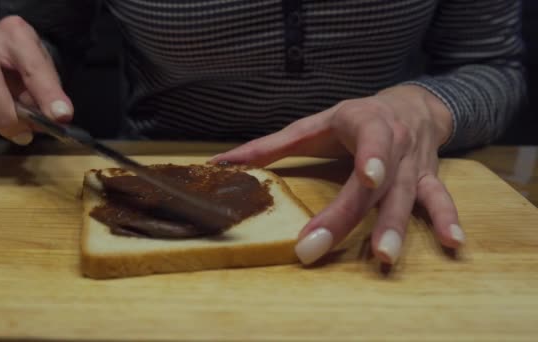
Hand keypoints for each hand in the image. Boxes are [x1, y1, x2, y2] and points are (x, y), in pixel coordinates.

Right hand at [0, 16, 72, 144]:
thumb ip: (49, 96)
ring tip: (2, 120)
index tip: (59, 118)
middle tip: (22, 134)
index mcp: (17, 34)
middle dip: (4, 114)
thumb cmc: (22, 66)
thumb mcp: (44, 75)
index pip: (32, 65)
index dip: (46, 94)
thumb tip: (57, 119)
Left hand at [212, 85, 465, 265]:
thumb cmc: (356, 117)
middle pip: (375, 185)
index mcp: (367, 123)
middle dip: (350, 217)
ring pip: (407, 198)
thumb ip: (271, 145)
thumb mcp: (315, 123)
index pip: (370, 142)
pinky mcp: (428, 179)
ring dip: (396, 228)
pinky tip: (455, 244)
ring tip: (385, 258)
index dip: (370, 159)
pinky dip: (448, 219)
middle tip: (320, 247)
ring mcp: (414, 166)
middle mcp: (395, 145)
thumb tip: (221, 163)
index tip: (366, 178)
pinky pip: (440, 199)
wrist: (411, 105)